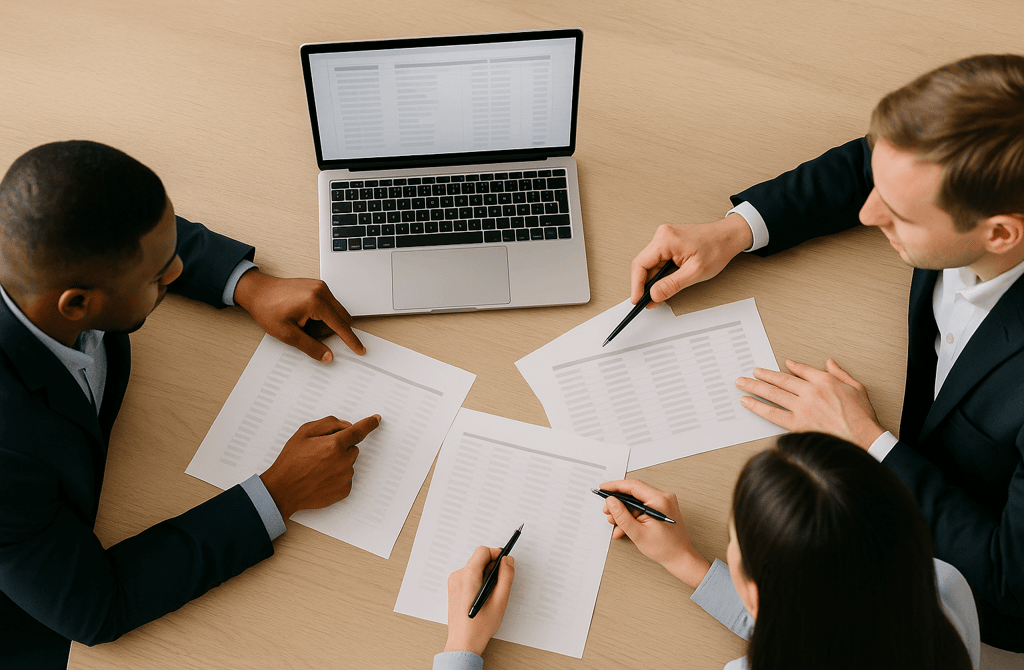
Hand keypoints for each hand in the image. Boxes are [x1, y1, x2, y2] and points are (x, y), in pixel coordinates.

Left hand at [233, 270, 364, 360]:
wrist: (257, 291)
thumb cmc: (268, 309)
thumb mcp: (287, 334)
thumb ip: (310, 347)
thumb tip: (328, 356)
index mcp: (316, 302)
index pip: (341, 325)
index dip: (351, 340)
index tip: (360, 349)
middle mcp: (321, 291)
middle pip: (342, 317)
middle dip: (331, 331)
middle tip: (309, 334)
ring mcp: (320, 287)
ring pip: (336, 312)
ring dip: (325, 323)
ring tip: (301, 323)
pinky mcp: (317, 286)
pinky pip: (329, 305)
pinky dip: (322, 315)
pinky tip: (304, 317)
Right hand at [260, 414, 380, 519]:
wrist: (283, 490)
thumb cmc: (291, 461)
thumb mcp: (304, 433)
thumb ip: (328, 424)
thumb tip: (346, 425)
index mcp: (334, 445)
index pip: (358, 431)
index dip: (369, 424)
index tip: (376, 420)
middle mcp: (343, 461)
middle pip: (352, 448)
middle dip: (341, 448)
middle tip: (321, 453)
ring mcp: (345, 478)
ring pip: (349, 463)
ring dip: (339, 462)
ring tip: (318, 468)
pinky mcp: (344, 491)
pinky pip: (347, 478)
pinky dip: (338, 477)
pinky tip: (322, 478)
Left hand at [444, 546, 515, 656]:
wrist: (463, 642)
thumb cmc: (480, 626)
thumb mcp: (500, 600)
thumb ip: (506, 576)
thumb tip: (508, 560)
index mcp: (469, 576)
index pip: (483, 551)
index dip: (496, 554)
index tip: (504, 563)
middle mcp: (458, 576)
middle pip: (478, 559)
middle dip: (491, 567)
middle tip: (499, 585)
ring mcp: (454, 582)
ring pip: (474, 568)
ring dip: (484, 575)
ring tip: (490, 595)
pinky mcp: (453, 588)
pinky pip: (468, 576)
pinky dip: (477, 581)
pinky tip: (481, 597)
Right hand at [600, 480, 710, 587]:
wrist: (680, 558)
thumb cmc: (665, 548)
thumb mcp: (637, 532)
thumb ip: (622, 515)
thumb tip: (611, 501)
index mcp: (659, 500)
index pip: (633, 486)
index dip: (615, 486)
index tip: (603, 489)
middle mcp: (663, 498)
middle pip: (634, 494)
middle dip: (618, 504)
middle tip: (608, 512)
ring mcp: (663, 503)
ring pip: (636, 502)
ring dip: (624, 512)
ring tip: (615, 523)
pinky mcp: (661, 509)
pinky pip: (642, 508)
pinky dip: (632, 517)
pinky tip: (624, 528)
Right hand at [629, 213, 752, 306]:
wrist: (728, 237)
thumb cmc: (717, 248)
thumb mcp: (695, 272)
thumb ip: (671, 285)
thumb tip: (653, 295)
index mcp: (665, 240)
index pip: (640, 264)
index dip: (636, 285)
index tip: (637, 300)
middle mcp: (662, 236)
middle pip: (644, 265)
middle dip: (645, 285)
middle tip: (648, 302)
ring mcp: (665, 238)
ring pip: (651, 264)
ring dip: (653, 281)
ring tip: (659, 295)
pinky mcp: (669, 243)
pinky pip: (658, 261)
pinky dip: (659, 274)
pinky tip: (664, 284)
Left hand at [735, 358, 884, 448]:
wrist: (864, 440)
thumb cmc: (862, 418)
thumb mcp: (857, 388)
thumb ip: (840, 373)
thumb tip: (829, 362)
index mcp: (825, 381)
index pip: (801, 370)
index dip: (789, 367)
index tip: (780, 365)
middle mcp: (811, 392)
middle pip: (781, 381)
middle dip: (763, 375)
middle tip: (751, 373)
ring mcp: (802, 408)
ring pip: (773, 394)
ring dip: (754, 387)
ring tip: (742, 384)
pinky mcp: (797, 424)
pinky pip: (773, 414)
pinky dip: (758, 407)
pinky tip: (747, 403)